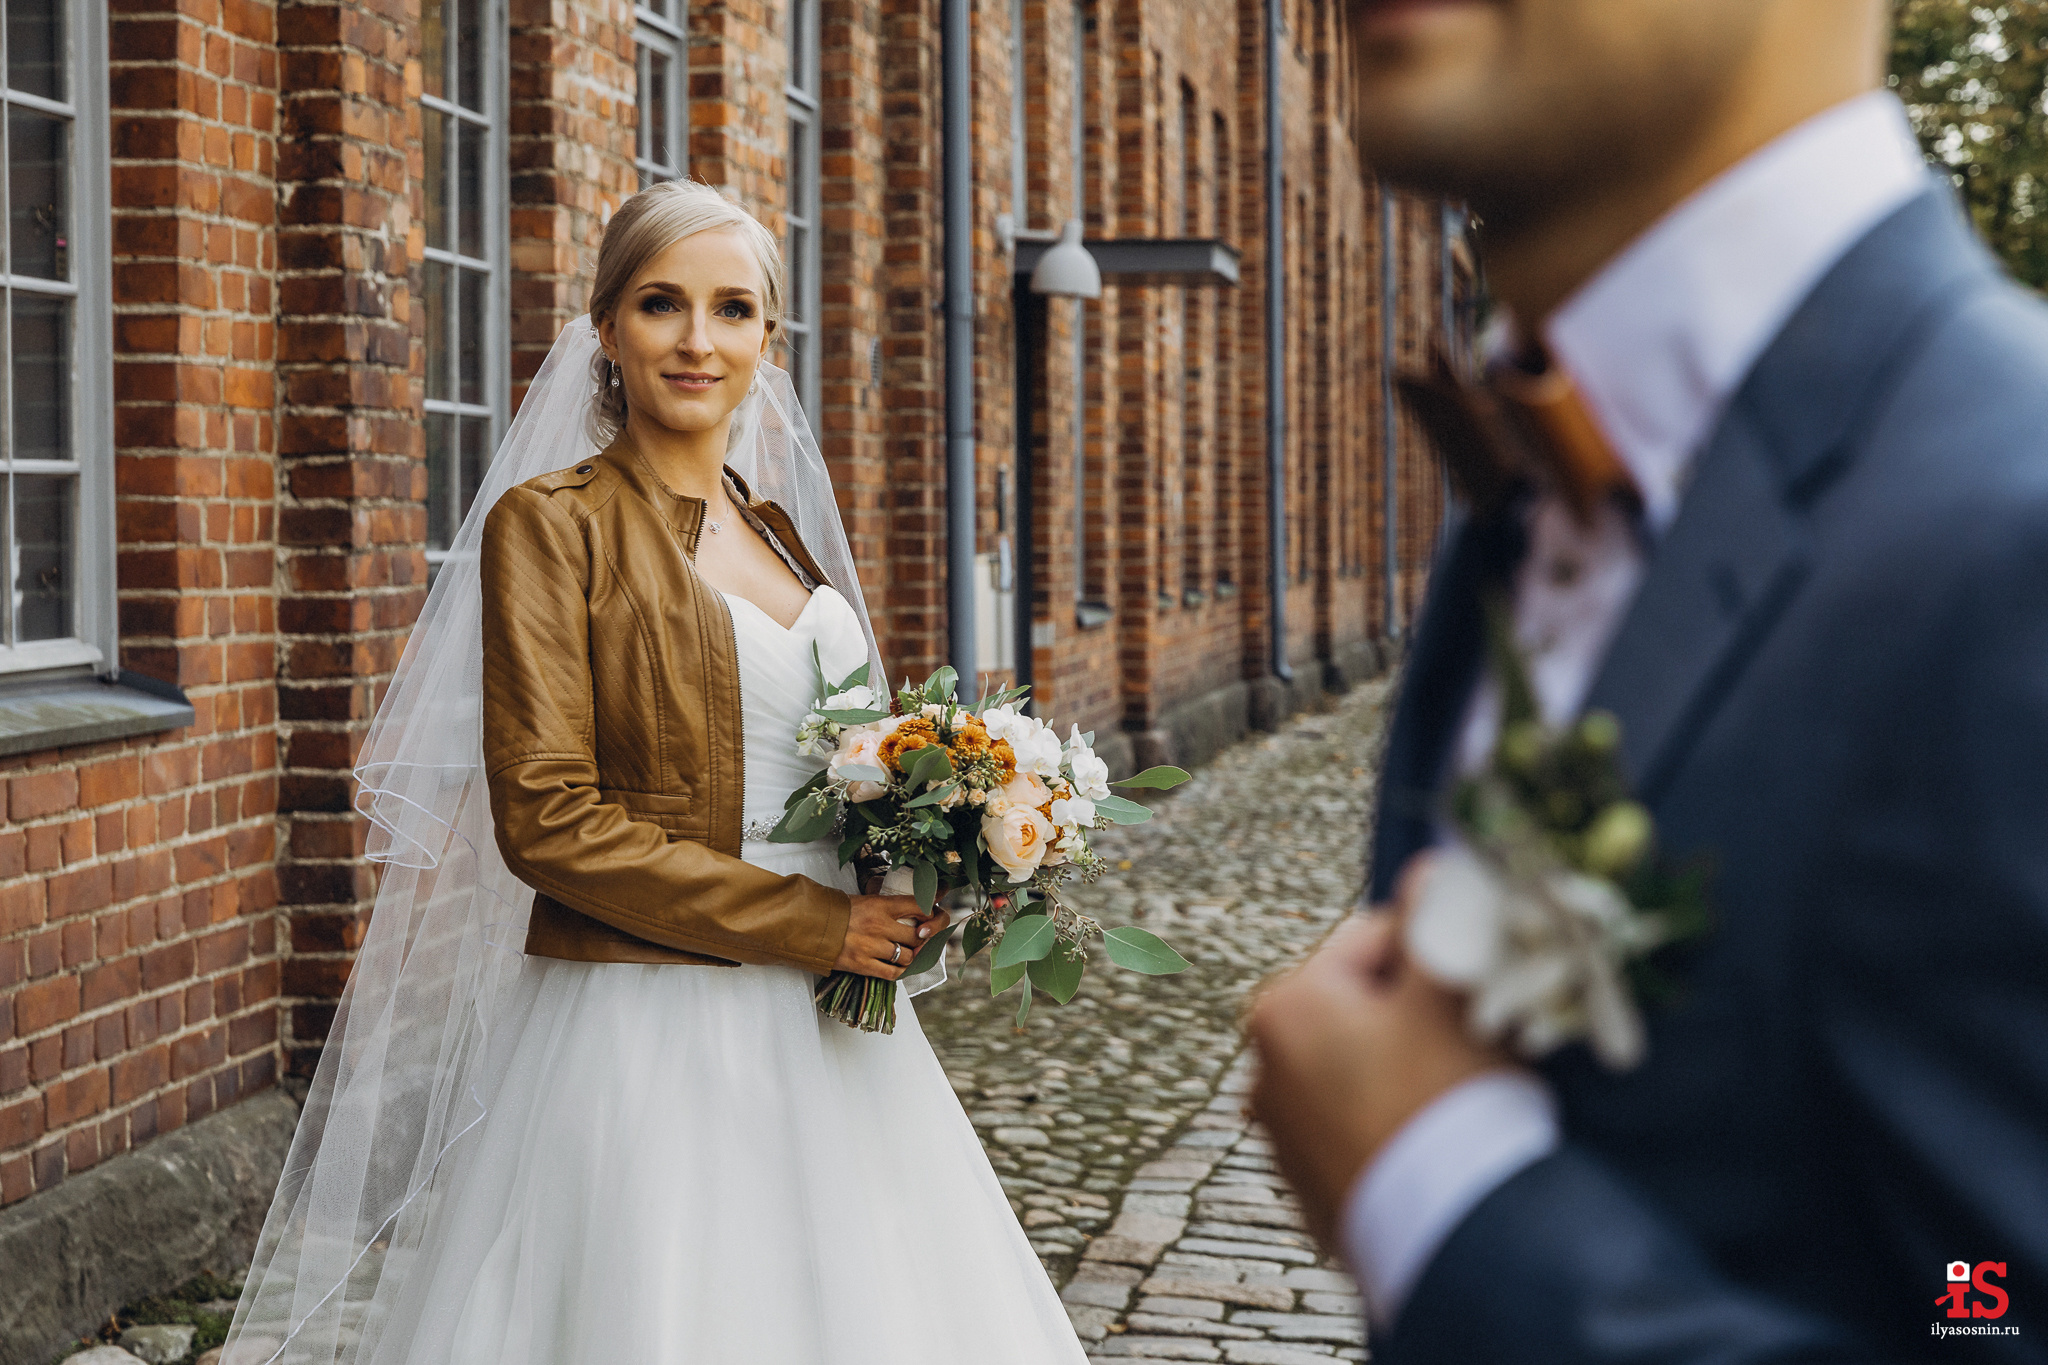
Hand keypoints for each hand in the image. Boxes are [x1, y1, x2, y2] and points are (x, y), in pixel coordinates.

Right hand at [835, 895, 949, 978]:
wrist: (808, 926)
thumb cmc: (835, 912)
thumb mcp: (863, 899)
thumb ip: (887, 905)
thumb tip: (912, 907)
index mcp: (881, 905)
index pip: (920, 904)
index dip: (934, 908)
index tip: (936, 910)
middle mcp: (880, 926)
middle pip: (918, 936)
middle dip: (923, 938)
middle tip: (921, 938)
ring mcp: (872, 947)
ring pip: (908, 956)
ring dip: (911, 956)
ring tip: (906, 952)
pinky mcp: (863, 965)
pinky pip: (892, 973)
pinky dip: (899, 971)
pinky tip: (898, 966)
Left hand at [1246, 854, 1508, 1250]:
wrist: (1446, 1235)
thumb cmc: (1446, 1097)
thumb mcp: (1447, 994)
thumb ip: (1438, 918)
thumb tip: (1434, 862)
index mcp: (1284, 1007)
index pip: (1374, 942)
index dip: (1436, 954)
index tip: (1477, 986)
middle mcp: (1263, 1070)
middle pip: (1364, 1009)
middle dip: (1418, 1017)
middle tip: (1474, 1044)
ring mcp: (1281, 1138)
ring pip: (1363, 1070)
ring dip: (1407, 1072)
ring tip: (1456, 1100)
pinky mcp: (1308, 1193)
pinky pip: (1359, 1133)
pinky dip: (1394, 1129)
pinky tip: (1433, 1145)